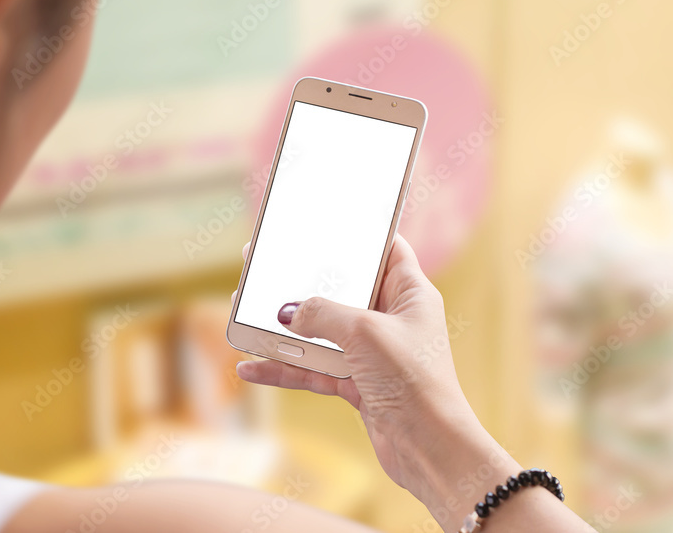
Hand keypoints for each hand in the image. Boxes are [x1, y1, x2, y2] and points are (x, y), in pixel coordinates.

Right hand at [235, 236, 518, 529]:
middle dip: (303, 281)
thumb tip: (286, 311)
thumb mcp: (364, 333)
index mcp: (409, 293)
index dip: (358, 234)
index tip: (322, 223)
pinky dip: (286, 368)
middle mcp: (392, 318)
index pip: (386, 248)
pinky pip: (315, 369)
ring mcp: (374, 353)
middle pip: (342, 290)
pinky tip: (251, 368)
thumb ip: (322, 313)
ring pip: (322, 332)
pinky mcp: (359, 384)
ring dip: (285, 328)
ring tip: (244, 313)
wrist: (429, 449)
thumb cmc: (412, 381)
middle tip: (265, 264)